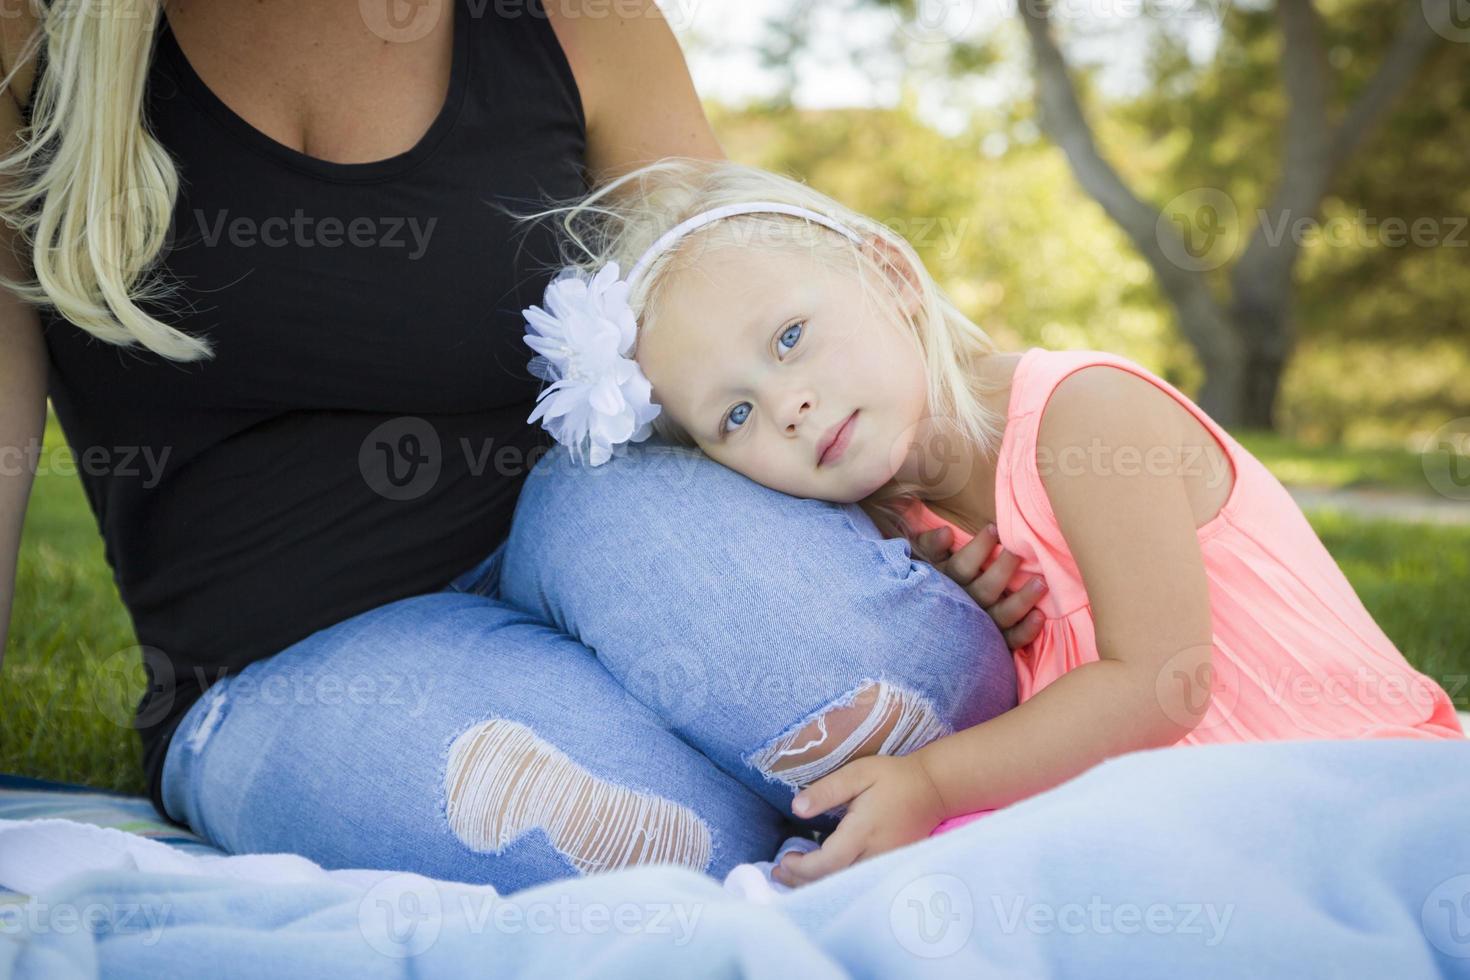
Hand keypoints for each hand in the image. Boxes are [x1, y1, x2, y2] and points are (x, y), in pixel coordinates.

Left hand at [771, 755, 947, 887]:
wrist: (934, 789)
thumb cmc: (894, 778)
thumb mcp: (858, 773)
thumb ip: (826, 791)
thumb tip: (797, 809)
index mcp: (864, 831)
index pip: (827, 863)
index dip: (801, 867)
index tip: (784, 858)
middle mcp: (876, 854)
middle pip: (833, 882)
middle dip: (801, 882)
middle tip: (778, 872)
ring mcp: (886, 864)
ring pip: (845, 887)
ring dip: (816, 885)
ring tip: (791, 877)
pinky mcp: (890, 867)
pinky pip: (857, 883)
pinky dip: (834, 883)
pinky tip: (819, 876)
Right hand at [914, 523, 1045, 650]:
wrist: (929, 631)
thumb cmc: (936, 582)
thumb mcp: (926, 561)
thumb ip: (932, 545)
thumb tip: (946, 532)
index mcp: (948, 585)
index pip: (961, 567)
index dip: (978, 548)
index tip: (994, 528)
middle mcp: (965, 607)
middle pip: (984, 590)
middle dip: (1003, 570)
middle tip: (1018, 552)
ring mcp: (980, 628)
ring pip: (1001, 616)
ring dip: (1022, 600)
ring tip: (1041, 582)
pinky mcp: (994, 643)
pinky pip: (1011, 640)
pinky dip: (1026, 631)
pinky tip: (1039, 616)